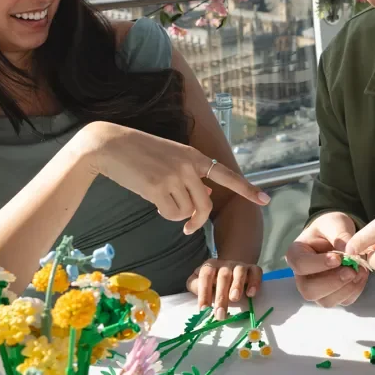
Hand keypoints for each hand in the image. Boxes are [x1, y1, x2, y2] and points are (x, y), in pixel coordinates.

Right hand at [75, 122, 269, 233]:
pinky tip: (153, 202)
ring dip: (176, 215)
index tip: (265, 200)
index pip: (226, 175)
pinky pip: (171, 214)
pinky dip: (164, 215)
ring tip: (160, 202)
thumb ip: (190, 176)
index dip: (247, 189)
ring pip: (187, 212)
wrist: (109, 145)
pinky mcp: (158, 187)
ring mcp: (174, 176)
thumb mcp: (170, 159)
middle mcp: (188, 165)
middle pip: (205, 206)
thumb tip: (207, 197)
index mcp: (193, 156)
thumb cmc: (139, 153)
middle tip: (189, 229)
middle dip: (197, 221)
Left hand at [187, 259, 262, 319]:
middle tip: (220, 314)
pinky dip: (254, 282)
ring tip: (235, 299)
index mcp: (210, 266)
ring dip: (237, 285)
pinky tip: (251, 294)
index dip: (204, 292)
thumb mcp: (201, 281)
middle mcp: (225, 264)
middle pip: (223, 276)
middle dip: (221, 296)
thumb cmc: (214, 280)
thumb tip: (197, 292)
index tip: (203, 310)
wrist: (233, 267)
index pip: (205, 275)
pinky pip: (255, 272)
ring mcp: (240, 266)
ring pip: (239, 272)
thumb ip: (195, 285)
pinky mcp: (253, 269)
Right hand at [286, 212, 367, 306]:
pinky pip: (343, 301)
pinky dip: (355, 290)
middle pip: (309, 290)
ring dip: (346, 289)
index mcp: (296, 254)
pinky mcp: (333, 295)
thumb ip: (340, 234)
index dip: (319, 265)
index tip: (337, 258)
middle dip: (333, 283)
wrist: (339, 236)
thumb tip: (348, 252)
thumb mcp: (335, 223)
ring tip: (359, 270)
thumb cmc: (330, 228)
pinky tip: (361, 275)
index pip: (300, 265)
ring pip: (326, 301)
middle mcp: (302, 275)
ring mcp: (317, 288)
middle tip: (351, 270)